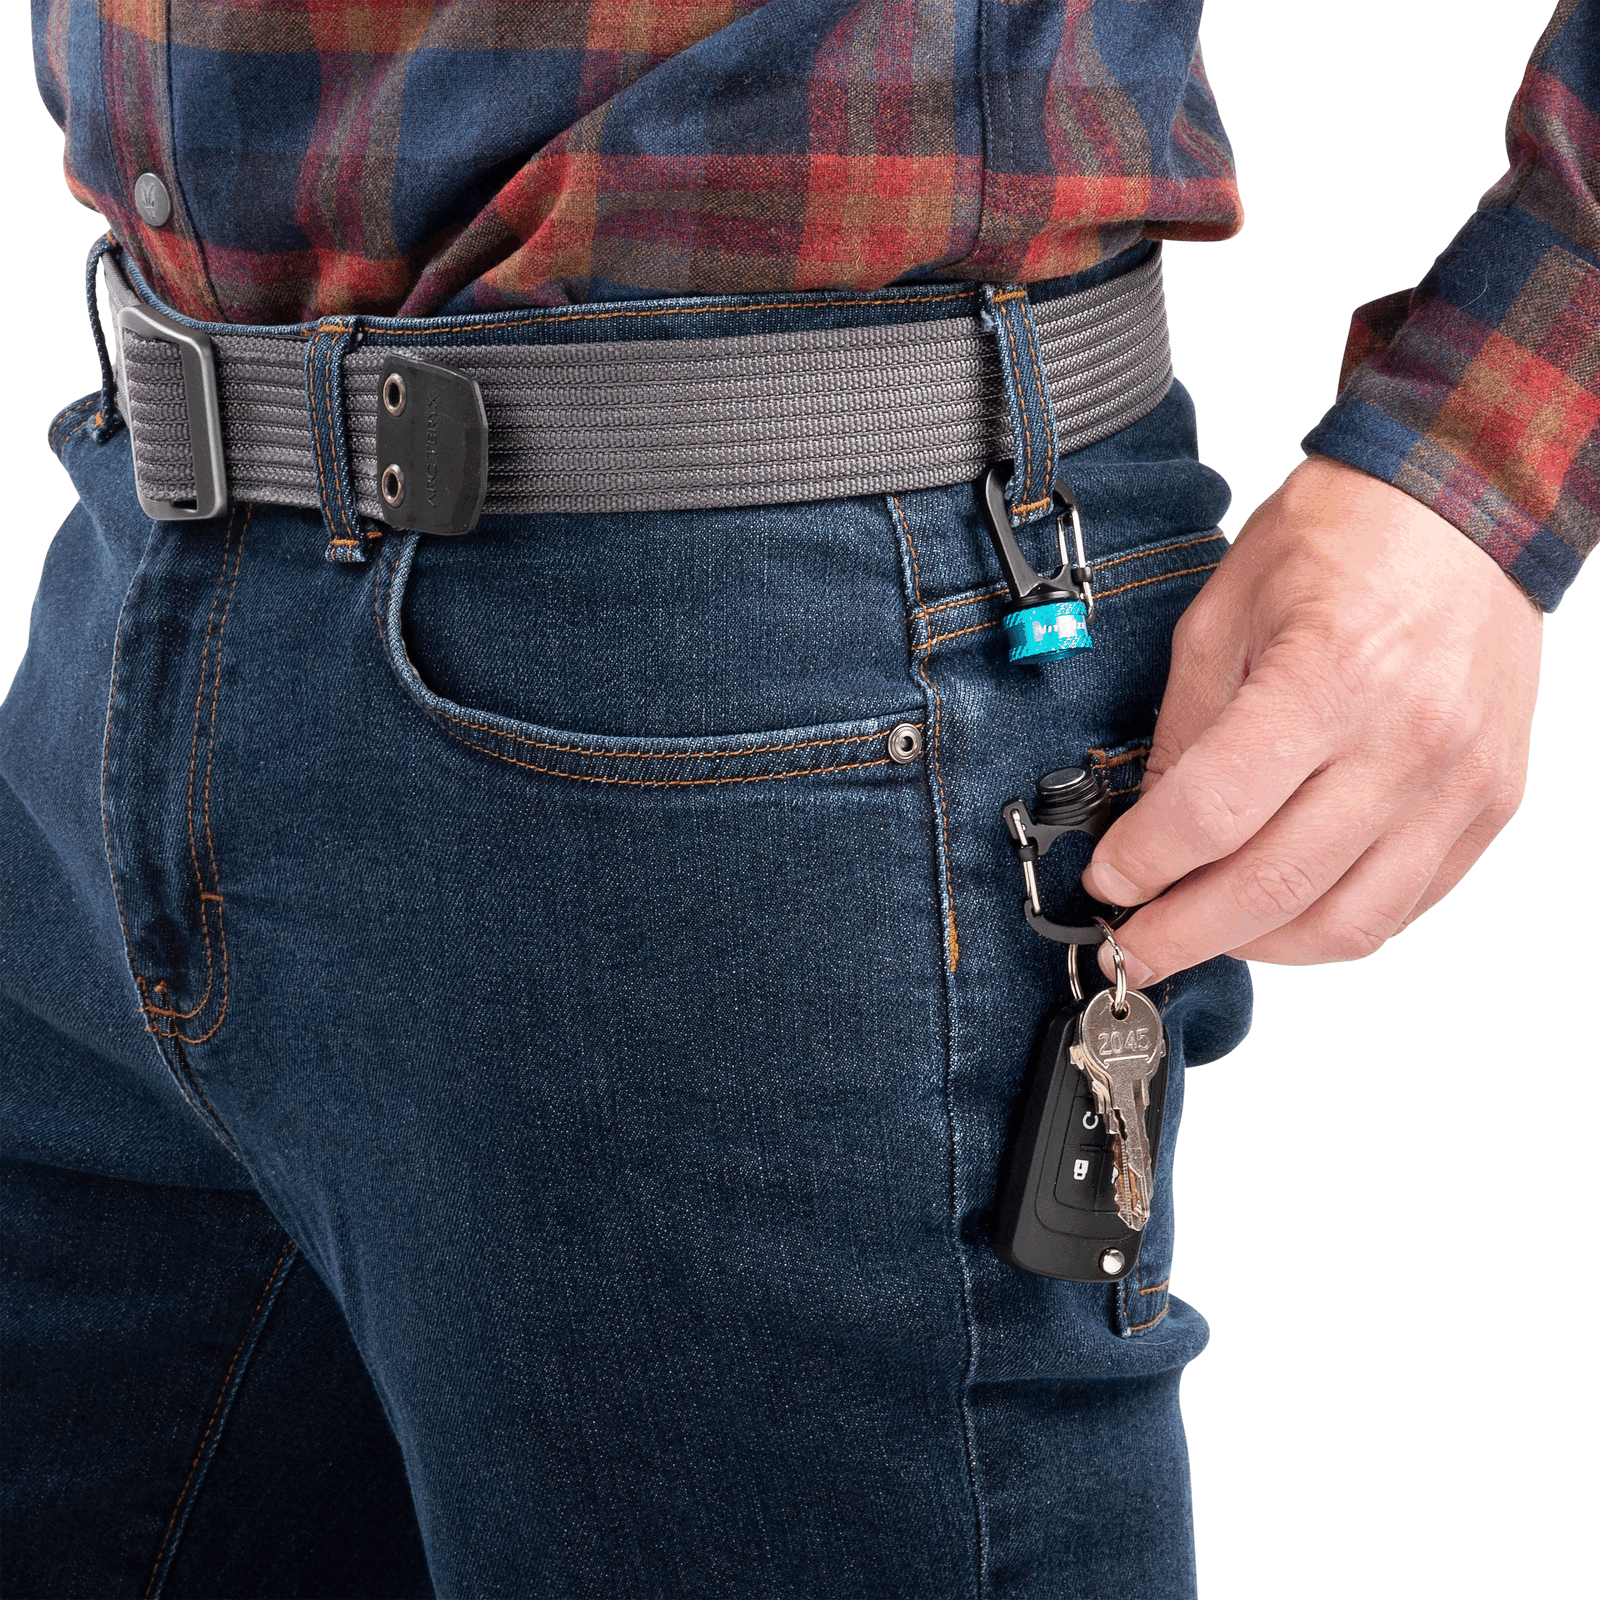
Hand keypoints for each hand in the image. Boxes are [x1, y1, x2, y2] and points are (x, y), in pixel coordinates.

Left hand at [1081, 455, 1541, 986]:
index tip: (1108, 881)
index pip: (1213, 814)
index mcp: (1326, 678)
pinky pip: (1404, 905)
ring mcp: (1456, 783)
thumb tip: (1148, 823)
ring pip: (1345, 922)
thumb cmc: (1346, 538)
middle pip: (1274, 887)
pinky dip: (1331, 926)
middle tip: (1133, 950)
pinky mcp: (1490, 804)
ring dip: (1258, 947)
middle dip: (1184, 935)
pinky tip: (1279, 913)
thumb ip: (1184, 728)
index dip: (1144, 864)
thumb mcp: (1223, 613)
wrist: (1464, 509)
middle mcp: (1403, 743)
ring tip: (1204, 933)